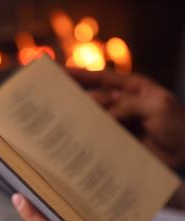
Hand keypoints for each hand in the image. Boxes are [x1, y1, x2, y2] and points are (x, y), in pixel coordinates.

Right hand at [68, 69, 184, 169]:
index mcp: (132, 89)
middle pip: (95, 99)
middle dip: (78, 100)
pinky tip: (81, 139)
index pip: (101, 78)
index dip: (80, 74)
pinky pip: (102, 135)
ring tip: (66, 123)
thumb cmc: (179, 124)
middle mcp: (122, 104)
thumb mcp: (158, 107)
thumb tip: (106, 113)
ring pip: (96, 118)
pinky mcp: (119, 139)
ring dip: (84, 120)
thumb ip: (131, 105)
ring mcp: (120, 122)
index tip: (60, 71)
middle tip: (58, 104)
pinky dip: (92, 137)